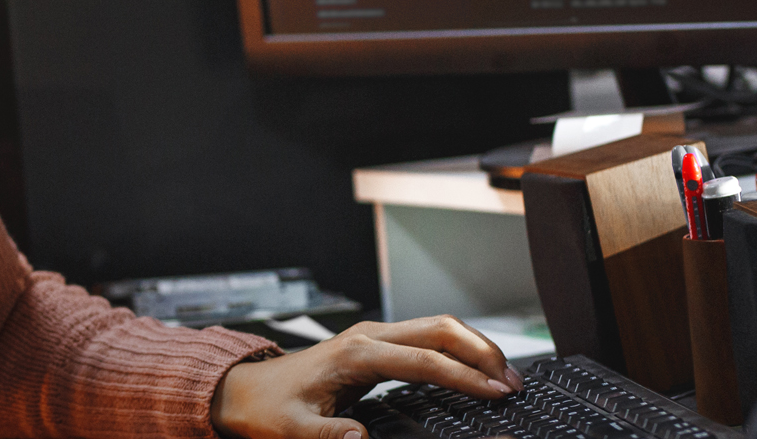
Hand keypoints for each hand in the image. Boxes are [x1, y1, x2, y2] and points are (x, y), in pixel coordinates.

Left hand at [210, 315, 522, 438]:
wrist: (243, 391)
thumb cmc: (267, 409)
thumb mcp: (293, 431)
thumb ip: (328, 435)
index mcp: (355, 353)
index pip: (424, 360)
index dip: (465, 376)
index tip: (496, 392)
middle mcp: (368, 337)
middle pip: (440, 329)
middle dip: (482, 351)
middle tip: (514, 381)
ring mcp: (373, 337)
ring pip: (436, 328)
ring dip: (474, 346)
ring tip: (505, 376)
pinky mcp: (375, 346)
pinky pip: (426, 339)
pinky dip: (456, 350)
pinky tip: (473, 370)